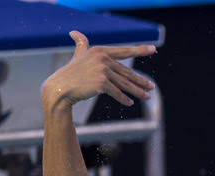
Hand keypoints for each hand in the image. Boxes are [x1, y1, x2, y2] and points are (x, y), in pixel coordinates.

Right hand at [41, 31, 155, 110]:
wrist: (61, 87)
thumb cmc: (70, 72)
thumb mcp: (78, 55)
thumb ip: (81, 44)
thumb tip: (74, 32)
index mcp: (100, 51)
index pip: (124, 51)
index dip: (139, 50)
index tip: (153, 49)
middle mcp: (103, 59)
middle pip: (126, 72)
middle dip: (140, 81)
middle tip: (151, 87)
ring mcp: (102, 70)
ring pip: (125, 84)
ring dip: (137, 91)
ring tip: (147, 96)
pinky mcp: (101, 83)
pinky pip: (117, 93)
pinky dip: (124, 99)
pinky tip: (129, 103)